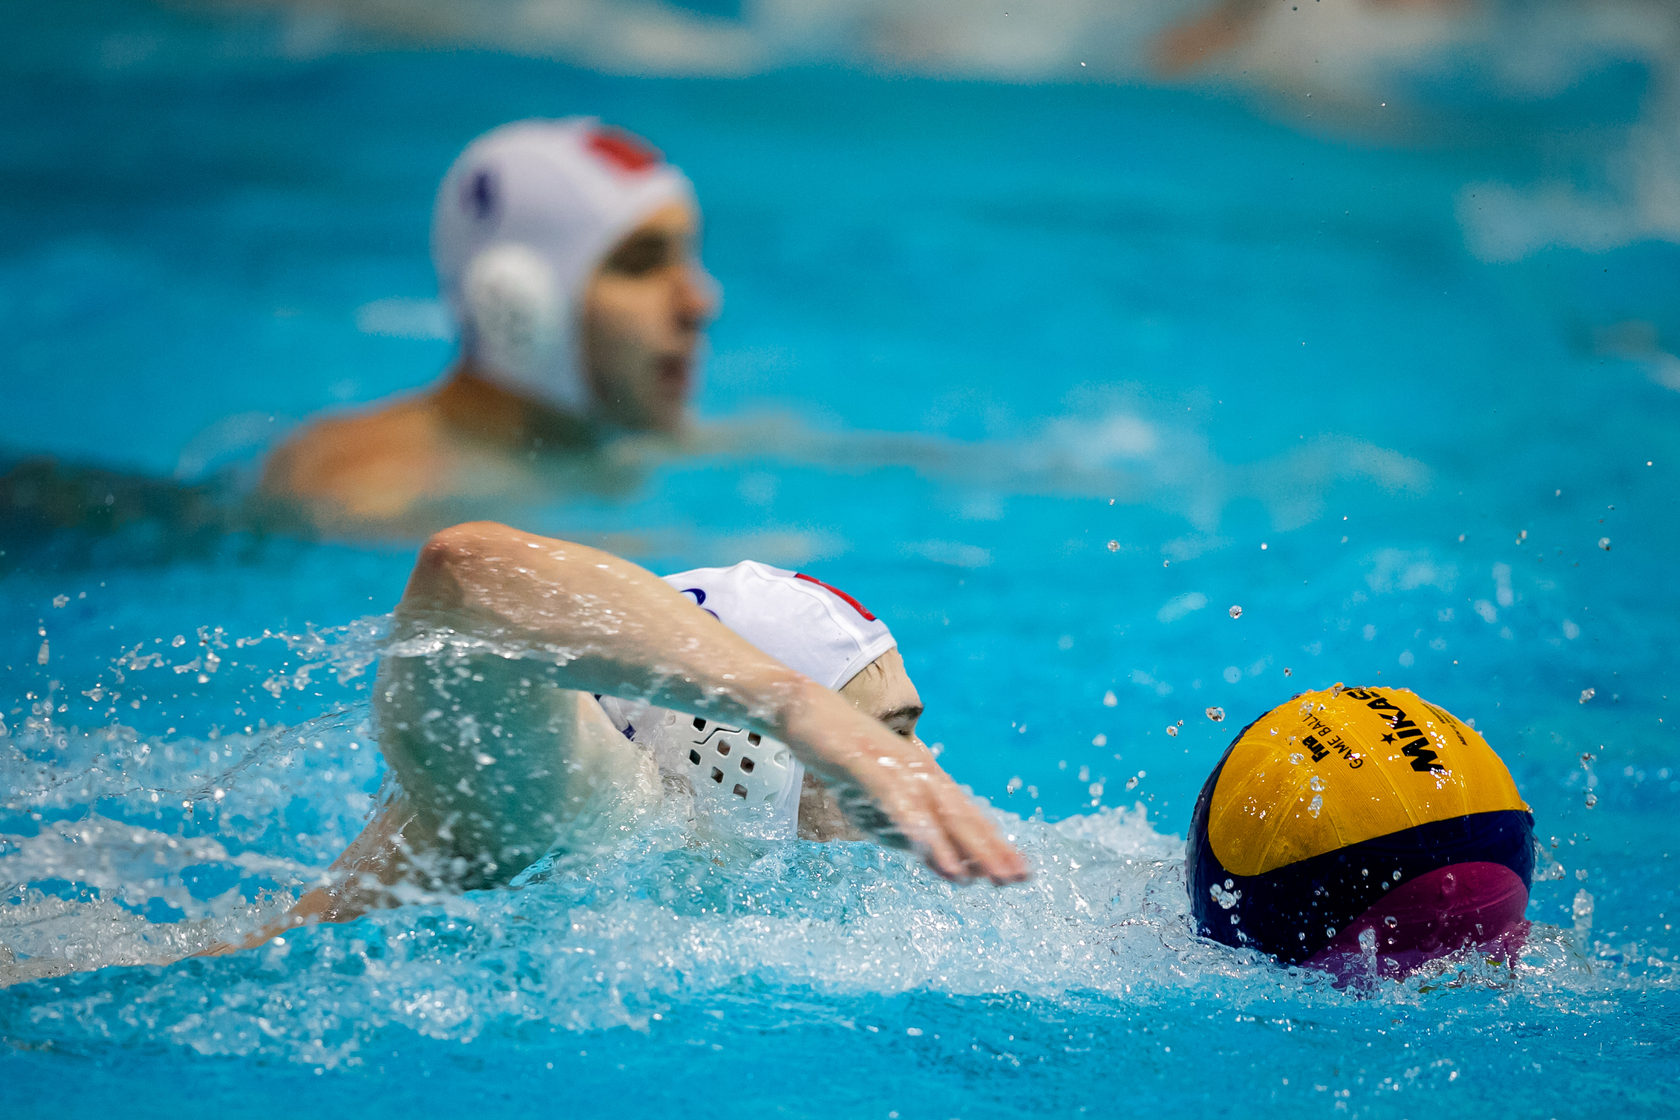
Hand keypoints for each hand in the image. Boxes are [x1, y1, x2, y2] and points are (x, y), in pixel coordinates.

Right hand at [779, 680, 1028, 884]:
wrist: (809, 711)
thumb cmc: (846, 760)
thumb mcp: (880, 805)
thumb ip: (912, 833)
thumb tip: (947, 867)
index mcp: (927, 782)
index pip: (967, 819)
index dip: (993, 846)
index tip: (1020, 874)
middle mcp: (921, 774)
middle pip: (962, 816)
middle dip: (990, 850)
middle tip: (1017, 879)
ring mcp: (898, 767)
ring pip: (937, 810)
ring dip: (961, 844)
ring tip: (981, 876)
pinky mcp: (870, 764)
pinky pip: (897, 800)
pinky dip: (915, 825)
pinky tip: (930, 848)